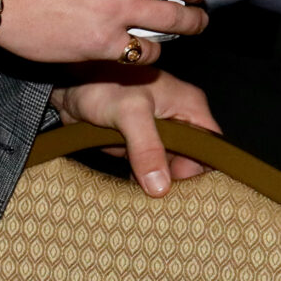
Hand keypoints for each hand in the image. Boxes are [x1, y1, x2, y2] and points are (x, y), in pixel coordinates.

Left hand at [50, 67, 222, 197]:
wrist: (69, 85)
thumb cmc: (102, 83)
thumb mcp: (130, 113)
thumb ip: (147, 147)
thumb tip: (161, 186)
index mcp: (189, 106)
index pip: (211, 145)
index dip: (201, 167)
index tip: (183, 190)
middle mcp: (179, 118)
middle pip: (191, 159)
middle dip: (177, 179)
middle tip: (160, 198)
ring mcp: (159, 132)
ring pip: (170, 166)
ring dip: (158, 181)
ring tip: (146, 196)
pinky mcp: (139, 143)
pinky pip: (150, 167)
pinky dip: (143, 179)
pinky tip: (134, 188)